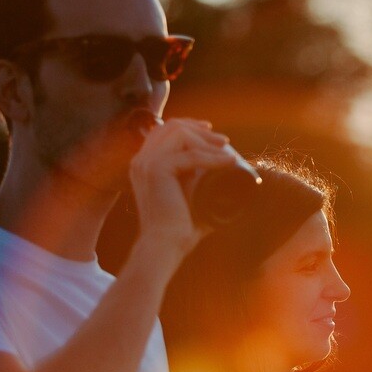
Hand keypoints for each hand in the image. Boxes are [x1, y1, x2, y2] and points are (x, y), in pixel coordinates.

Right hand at [128, 117, 241, 255]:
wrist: (165, 246)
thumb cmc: (180, 227)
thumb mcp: (190, 194)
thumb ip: (199, 180)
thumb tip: (229, 170)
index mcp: (144, 164)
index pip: (163, 130)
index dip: (189, 125)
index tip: (211, 130)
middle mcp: (141, 160)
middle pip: (172, 127)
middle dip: (200, 130)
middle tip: (224, 141)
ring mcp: (146, 164)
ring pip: (180, 134)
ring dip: (207, 141)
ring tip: (228, 152)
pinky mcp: (157, 171)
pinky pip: (191, 156)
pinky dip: (213, 158)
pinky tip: (230, 162)